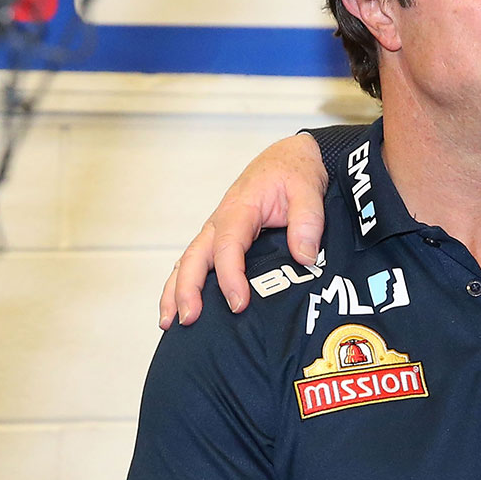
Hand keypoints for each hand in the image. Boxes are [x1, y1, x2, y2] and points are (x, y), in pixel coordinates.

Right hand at [159, 133, 327, 328]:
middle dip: (187, 290)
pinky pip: (197, 260)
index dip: (230, 277)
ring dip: (176, 291)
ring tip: (171, 323)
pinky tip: (182, 306)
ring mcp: (217, 229)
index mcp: (239, 208)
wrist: (291, 156)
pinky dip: (184, 283)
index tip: (238, 303)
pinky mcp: (221, 236)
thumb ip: (308, 222)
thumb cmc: (296, 171)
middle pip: (195, 257)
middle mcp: (221, 220)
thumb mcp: (309, 190)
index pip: (227, 246)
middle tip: (188, 320)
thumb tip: (305, 257)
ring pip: (188, 261)